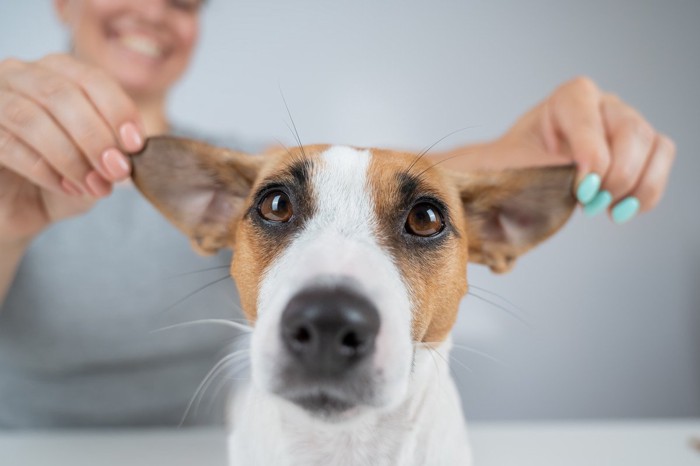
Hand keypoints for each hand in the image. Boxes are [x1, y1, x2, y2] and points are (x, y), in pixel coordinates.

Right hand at [0, 54, 144, 244]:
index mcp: (59, 72)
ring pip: (31, 117)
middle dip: (95, 136)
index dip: (117, 110)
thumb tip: (130, 151)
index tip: (135, 145)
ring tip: (94, 185)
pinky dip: (44, 170)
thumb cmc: (61, 177)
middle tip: (116, 170)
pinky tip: (66, 187)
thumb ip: (114, 152)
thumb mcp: (98, 164)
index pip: (92, 79)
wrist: (20, 207)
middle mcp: (21, 76)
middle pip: (61, 94)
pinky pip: (9, 144)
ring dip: (70, 156)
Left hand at [497, 76, 675, 223]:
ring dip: (636, 186)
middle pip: (632, 131)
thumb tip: (556, 181)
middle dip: (616, 176)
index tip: (582, 190)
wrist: (517, 177)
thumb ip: (530, 168)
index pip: (589, 117)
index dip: (591, 155)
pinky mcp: (639, 148)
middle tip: (590, 204)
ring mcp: (625, 124)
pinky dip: (647, 192)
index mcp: (568, 98)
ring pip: (655, 146)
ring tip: (606, 209)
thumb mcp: (508, 164)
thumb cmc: (511, 167)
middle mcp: (602, 104)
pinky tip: (620, 210)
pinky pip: (661, 163)